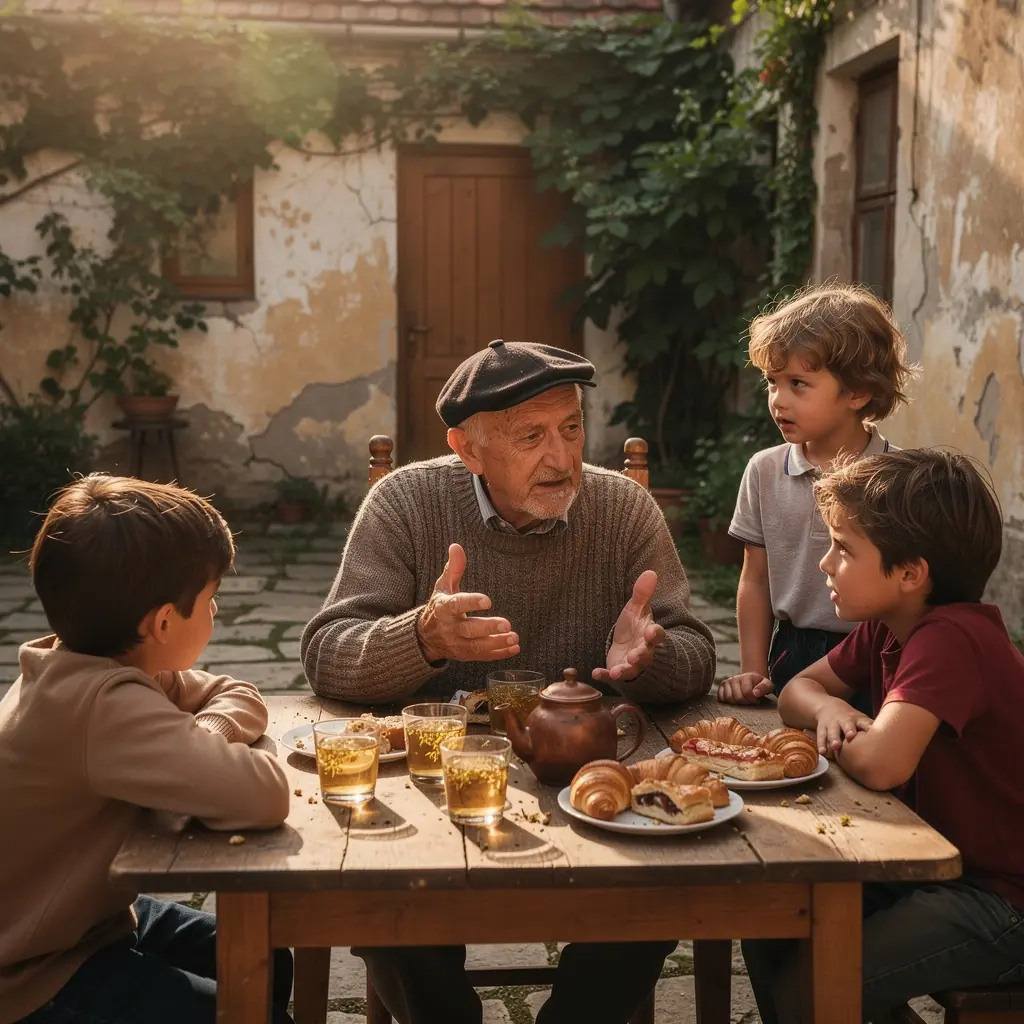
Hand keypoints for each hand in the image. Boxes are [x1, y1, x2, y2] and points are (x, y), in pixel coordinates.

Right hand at [415, 544, 519, 663]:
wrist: (425, 638)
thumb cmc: (439, 607)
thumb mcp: (443, 587)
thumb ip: (453, 568)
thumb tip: (456, 546)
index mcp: (443, 608)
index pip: (456, 605)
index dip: (471, 603)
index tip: (488, 600)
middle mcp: (449, 628)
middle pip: (469, 630)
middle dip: (488, 628)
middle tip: (506, 624)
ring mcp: (457, 644)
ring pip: (477, 647)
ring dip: (497, 643)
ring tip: (514, 637)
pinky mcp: (465, 655)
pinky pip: (482, 657)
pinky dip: (499, 654)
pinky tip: (514, 648)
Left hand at [593, 570, 664, 682]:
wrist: (627, 646)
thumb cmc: (635, 626)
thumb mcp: (637, 609)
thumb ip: (642, 593)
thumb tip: (651, 572)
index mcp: (649, 634)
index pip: (657, 635)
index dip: (655, 634)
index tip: (651, 631)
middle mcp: (643, 651)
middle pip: (645, 656)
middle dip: (640, 656)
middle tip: (635, 656)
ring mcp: (631, 663)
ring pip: (631, 669)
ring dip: (624, 671)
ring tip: (616, 672)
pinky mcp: (617, 669)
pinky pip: (611, 675)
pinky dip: (604, 675)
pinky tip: (595, 674)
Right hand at [718, 672, 773, 704]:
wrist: (750, 680)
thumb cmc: (760, 684)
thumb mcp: (767, 685)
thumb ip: (764, 687)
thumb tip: (756, 693)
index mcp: (746, 677)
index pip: (747, 692)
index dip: (753, 700)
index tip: (757, 701)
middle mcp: (735, 678)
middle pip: (737, 697)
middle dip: (745, 703)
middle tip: (750, 702)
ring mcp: (727, 682)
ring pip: (728, 698)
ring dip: (736, 703)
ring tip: (743, 702)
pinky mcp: (721, 686)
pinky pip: (720, 697)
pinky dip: (727, 702)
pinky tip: (734, 701)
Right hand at [816, 696, 872, 755]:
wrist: (828, 706)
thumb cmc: (851, 719)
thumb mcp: (862, 720)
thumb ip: (872, 730)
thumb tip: (895, 743)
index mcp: (857, 719)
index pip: (863, 722)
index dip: (867, 726)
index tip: (871, 731)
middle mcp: (844, 720)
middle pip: (846, 724)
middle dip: (848, 729)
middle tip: (851, 736)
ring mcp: (832, 724)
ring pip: (832, 731)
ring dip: (833, 738)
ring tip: (835, 747)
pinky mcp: (822, 728)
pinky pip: (821, 737)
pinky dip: (822, 745)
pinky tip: (823, 753)